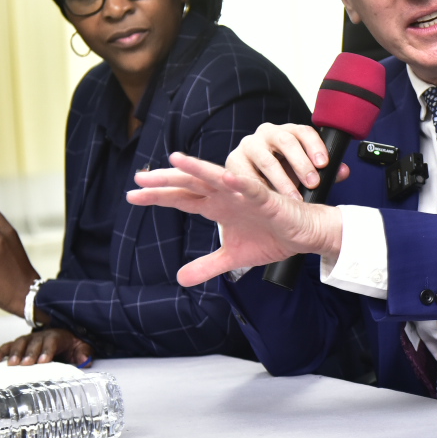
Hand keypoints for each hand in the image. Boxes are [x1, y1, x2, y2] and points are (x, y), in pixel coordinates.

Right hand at [0, 328, 92, 366]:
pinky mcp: (19, 344)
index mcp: (56, 336)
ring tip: (11, 364)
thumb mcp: (80, 347)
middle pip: (34, 343)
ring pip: (20, 343)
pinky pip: (7, 346)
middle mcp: (40, 336)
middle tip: (26, 364)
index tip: (44, 361)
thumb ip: (84, 353)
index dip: (47, 350)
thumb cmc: (69, 345)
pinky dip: (0, 352)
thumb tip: (84, 360)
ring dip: (14, 353)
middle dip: (30, 353)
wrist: (61, 337)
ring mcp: (28, 339)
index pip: (52, 341)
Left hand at [129, 152, 345, 285]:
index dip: (158, 197)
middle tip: (139, 178)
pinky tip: (226, 177)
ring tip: (175, 159)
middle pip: (191, 184)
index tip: (131, 196)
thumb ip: (207, 265)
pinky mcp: (266, 198)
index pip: (182, 199)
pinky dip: (239, 182)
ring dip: (196, 168)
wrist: (304, 235)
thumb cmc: (272, 237)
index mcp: (216, 206)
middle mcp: (226, 196)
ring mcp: (244, 195)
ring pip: (216, 177)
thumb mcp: (232, 257)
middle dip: (166, 181)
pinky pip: (251, 188)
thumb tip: (180, 278)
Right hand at [225, 122, 349, 198]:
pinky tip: (269, 198)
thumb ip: (325, 171)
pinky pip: (247, 174)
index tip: (324, 164)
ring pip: (267, 159)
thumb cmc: (283, 171)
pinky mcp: (234, 161)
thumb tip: (344, 171)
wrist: (253, 178)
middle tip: (313, 184)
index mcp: (288, 131)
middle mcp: (268, 133)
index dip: (315, 146)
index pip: (304, 132)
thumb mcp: (304, 169)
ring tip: (294, 198)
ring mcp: (249, 145)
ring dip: (283, 180)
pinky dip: (260, 187)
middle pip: (287, 142)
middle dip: (302, 164)